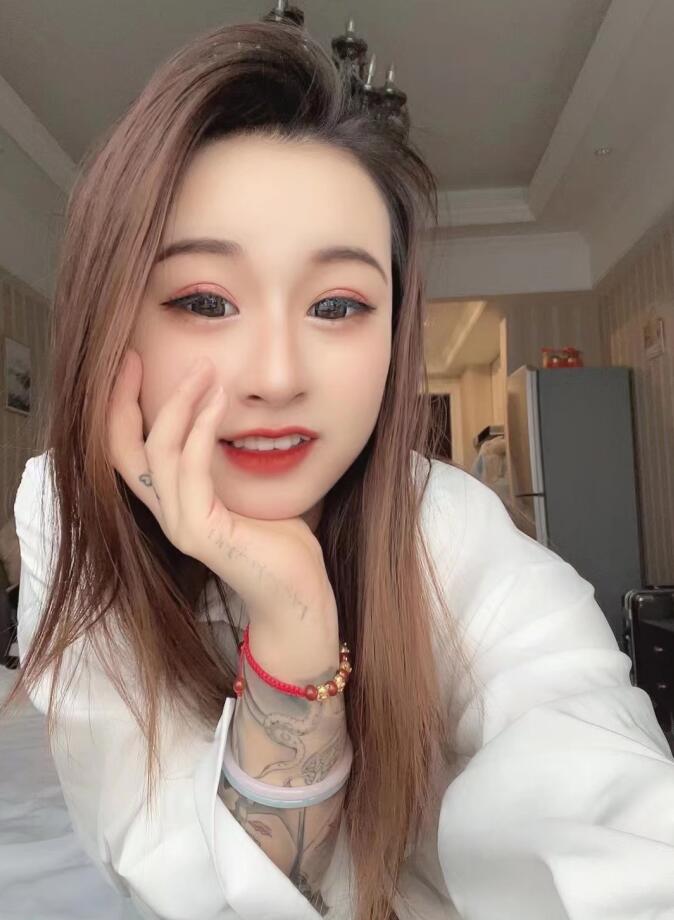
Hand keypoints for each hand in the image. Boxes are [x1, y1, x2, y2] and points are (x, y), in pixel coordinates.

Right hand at [106, 349, 337, 649]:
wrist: (299, 592)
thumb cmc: (281, 540)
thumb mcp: (247, 484)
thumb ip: (229, 453)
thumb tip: (235, 403)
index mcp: (173, 500)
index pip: (128, 447)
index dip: (121, 405)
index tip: (133, 362)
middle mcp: (166, 512)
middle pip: (121, 448)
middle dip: (124, 398)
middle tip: (135, 354)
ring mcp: (179, 524)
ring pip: (157, 451)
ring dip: (177, 403)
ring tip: (203, 370)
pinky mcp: (199, 532)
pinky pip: (191, 469)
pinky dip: (202, 430)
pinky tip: (219, 402)